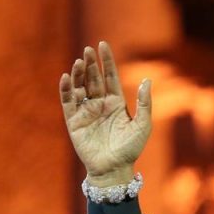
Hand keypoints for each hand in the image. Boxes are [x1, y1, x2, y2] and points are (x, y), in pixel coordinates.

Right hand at [59, 41, 151, 183]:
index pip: (110, 77)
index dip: (106, 61)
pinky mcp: (74, 121)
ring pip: (80, 87)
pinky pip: (68, 102)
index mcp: (116, 103)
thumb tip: (147, 80)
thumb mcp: (143, 125)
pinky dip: (66, 90)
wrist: (114, 169)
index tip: (102, 44)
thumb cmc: (131, 149)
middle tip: (88, 50)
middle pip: (94, 79)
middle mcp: (99, 104)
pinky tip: (67, 78)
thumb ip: (145, 104)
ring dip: (78, 74)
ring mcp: (86, 112)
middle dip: (90, 64)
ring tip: (78, 61)